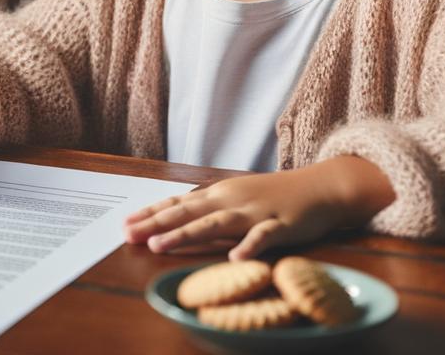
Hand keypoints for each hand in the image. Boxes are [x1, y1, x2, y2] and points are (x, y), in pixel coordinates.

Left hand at [123, 157, 394, 259]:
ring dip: (185, 234)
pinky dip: (248, 246)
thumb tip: (176, 220)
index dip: (151, 214)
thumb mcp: (237, 198)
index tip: (124, 224)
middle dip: (155, 224)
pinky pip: (263, 237)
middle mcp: (232, 200)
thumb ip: (209, 210)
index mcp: (219, 194)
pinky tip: (234, 257)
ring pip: (215, 224)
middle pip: (188, 212)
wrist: (320, 187)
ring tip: (160, 245)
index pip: (178, 203)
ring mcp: (255, 212)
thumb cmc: (274, 196)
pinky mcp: (281, 225)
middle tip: (128, 235)